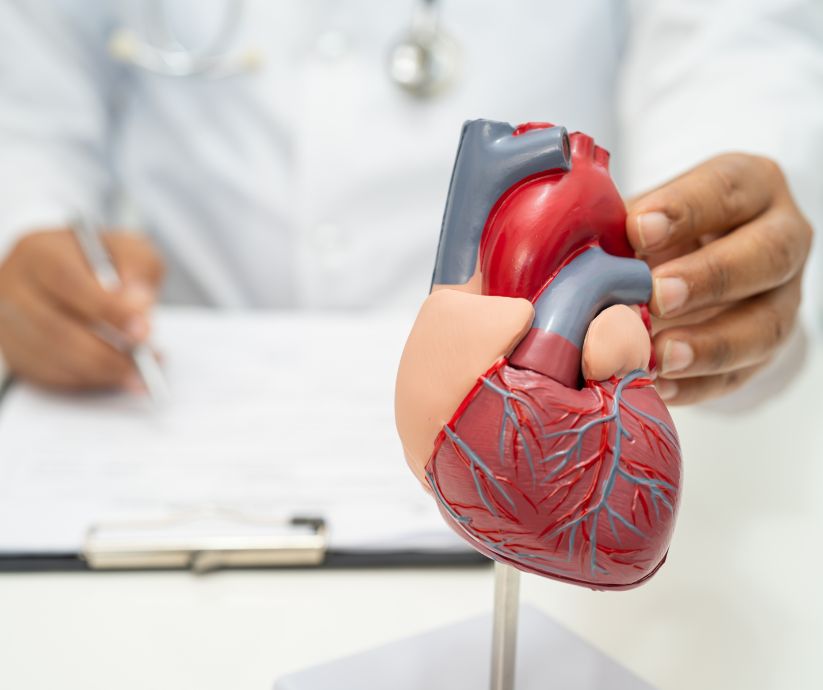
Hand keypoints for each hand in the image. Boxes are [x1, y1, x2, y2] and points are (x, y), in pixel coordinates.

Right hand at [0, 228, 164, 389]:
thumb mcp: (129, 249)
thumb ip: (137, 266)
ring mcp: (8, 322)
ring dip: (100, 371)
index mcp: (39, 252)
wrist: (82, 273)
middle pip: (54, 328)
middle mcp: (14, 286)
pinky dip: (85, 381)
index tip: (142, 328)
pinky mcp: (14, 351)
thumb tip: (138, 301)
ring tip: (138, 372)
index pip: (67, 281)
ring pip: (50, 357)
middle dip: (106, 351)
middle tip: (144, 359)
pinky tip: (114, 375)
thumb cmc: (103, 262)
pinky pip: (47, 376)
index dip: (106, 309)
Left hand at [625, 154, 811, 403]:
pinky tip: (659, 386)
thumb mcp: (645, 215)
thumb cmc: (660, 233)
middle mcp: (779, 239)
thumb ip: (619, 227)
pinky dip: (696, 385)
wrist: (690, 269)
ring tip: (658, 356)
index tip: (638, 229)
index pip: (727, 189)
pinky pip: (740, 375)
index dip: (685, 208)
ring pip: (765, 325)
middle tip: (656, 295)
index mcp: (748, 187)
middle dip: (709, 277)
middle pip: (766, 255)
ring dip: (710, 346)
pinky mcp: (762, 352)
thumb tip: (570, 253)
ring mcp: (780, 300)